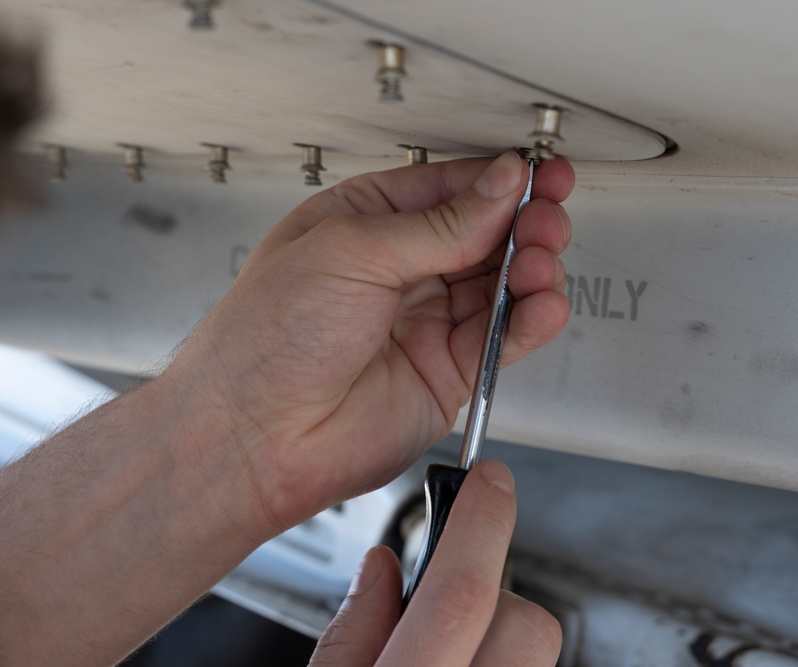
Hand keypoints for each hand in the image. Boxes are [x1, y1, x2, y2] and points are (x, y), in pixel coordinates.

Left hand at [169, 152, 573, 527]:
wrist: (253, 436)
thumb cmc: (264, 341)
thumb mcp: (347, 251)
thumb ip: (435, 225)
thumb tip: (497, 187)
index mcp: (363, 224)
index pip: (446, 189)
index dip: (496, 181)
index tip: (535, 174)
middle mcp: (396, 270)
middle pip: (483, 233)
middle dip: (522, 222)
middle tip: (544, 219)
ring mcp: (423, 322)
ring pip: (500, 284)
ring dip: (532, 269)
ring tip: (540, 263)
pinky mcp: (445, 372)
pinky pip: (502, 338)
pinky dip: (530, 320)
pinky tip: (543, 305)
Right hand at [308, 461, 560, 666]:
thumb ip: (350, 633)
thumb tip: (380, 568)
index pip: (461, 593)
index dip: (480, 524)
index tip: (490, 483)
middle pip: (526, 622)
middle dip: (491, 599)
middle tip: (441, 613)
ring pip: (535, 649)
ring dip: (496, 637)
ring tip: (445, 652)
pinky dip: (497, 658)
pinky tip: (459, 666)